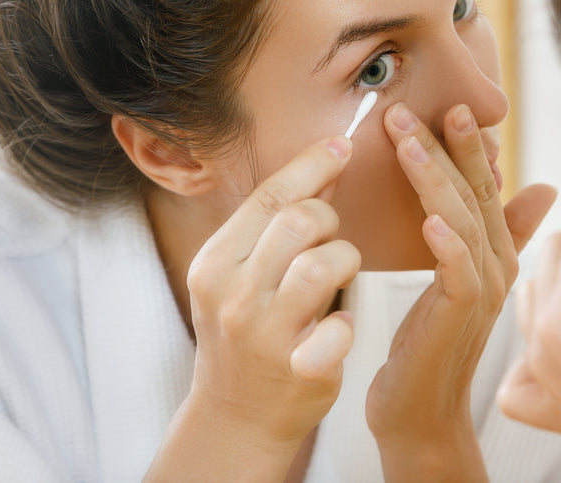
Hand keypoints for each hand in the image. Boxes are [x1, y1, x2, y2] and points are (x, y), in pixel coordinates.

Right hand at [147, 137, 359, 480]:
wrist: (236, 416)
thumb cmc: (245, 331)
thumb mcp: (242, 276)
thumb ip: (277, 225)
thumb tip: (324, 167)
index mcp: (215, 263)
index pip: (269, 195)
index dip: (313, 164)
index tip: (343, 144)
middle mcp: (233, 295)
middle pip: (300, 220)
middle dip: (329, 218)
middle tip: (331, 235)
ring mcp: (264, 335)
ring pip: (325, 263)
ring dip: (345, 260)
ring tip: (338, 276)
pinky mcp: (299, 370)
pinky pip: (342, 323)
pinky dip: (345, 321)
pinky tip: (334, 327)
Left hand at [366, 103, 555, 480]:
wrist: (420, 411)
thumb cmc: (431, 342)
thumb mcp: (461, 280)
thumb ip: (497, 233)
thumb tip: (545, 188)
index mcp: (496, 253)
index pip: (485, 187)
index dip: (469, 146)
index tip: (449, 105)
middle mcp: (497, 267)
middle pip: (476, 194)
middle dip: (447, 147)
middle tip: (412, 108)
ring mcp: (483, 292)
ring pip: (463, 222)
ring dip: (435, 179)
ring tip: (406, 141)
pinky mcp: (462, 318)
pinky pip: (458, 273)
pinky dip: (446, 244)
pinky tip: (430, 220)